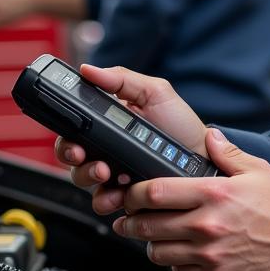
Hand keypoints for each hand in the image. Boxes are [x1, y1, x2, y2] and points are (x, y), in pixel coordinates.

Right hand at [54, 64, 208, 213]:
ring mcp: (113, 173)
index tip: (74, 140)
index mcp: (108, 122)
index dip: (67, 134)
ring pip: (82, 179)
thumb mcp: (155, 93)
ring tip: (107, 173)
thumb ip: (122, 79)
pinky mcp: (123, 194)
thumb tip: (88, 69)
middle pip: (70, 154)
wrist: (202, 158)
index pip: (73, 128)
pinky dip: (105, 199)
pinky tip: (120, 193)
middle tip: (86, 156)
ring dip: (88, 177)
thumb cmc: (180, 124)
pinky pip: (102, 201)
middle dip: (72, 157)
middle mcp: (105, 148)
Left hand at [109, 127, 269, 270]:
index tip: (130, 194)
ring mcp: (211, 255)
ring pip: (159, 253)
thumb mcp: (258, 170)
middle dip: (131, 221)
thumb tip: (210, 137)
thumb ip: (227, 153)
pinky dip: (175, 263)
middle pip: (148, 226)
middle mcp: (208, 225)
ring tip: (155, 236)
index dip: (134, 194)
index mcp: (214, 193)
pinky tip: (182, 253)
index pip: (156, 192)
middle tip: (127, 218)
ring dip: (152, 244)